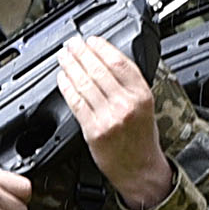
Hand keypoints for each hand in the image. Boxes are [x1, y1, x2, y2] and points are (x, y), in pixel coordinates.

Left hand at [56, 35, 175, 208]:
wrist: (140, 169)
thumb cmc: (142, 139)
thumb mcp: (146, 106)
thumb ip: (129, 85)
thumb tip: (105, 62)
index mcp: (143, 95)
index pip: (119, 62)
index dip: (102, 47)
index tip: (91, 40)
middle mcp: (127, 104)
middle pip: (98, 70)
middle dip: (81, 53)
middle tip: (71, 44)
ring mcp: (109, 117)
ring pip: (84, 83)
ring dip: (70, 66)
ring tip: (64, 57)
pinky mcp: (93, 130)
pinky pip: (76, 102)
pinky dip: (66, 87)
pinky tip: (62, 79)